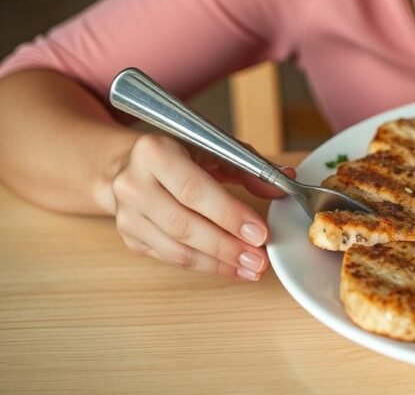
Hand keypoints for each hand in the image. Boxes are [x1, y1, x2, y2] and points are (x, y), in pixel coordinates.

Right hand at [110, 133, 291, 279]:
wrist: (130, 164)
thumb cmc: (181, 154)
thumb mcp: (213, 149)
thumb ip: (249, 167)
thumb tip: (284, 184)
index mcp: (154, 152)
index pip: (194, 189)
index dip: (229, 214)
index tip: (260, 233)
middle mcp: (133, 184)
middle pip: (183, 224)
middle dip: (226, 246)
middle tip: (259, 259)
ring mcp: (127, 215)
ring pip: (176, 249)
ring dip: (218, 263)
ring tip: (252, 269)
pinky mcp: (130, 238)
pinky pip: (171, 259)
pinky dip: (206, 266)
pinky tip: (232, 268)